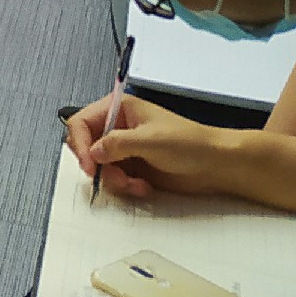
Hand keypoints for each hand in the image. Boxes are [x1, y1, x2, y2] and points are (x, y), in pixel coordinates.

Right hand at [65, 92, 229, 199]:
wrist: (216, 166)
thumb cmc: (189, 143)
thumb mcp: (151, 140)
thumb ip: (117, 143)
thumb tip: (93, 152)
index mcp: (119, 109)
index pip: (82, 122)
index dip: (80, 143)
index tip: (89, 165)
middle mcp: (118, 127)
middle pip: (86, 145)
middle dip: (97, 165)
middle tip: (110, 176)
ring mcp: (124, 149)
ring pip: (99, 166)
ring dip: (113, 179)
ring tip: (134, 184)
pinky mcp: (132, 168)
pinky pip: (114, 179)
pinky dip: (124, 186)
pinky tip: (143, 187)